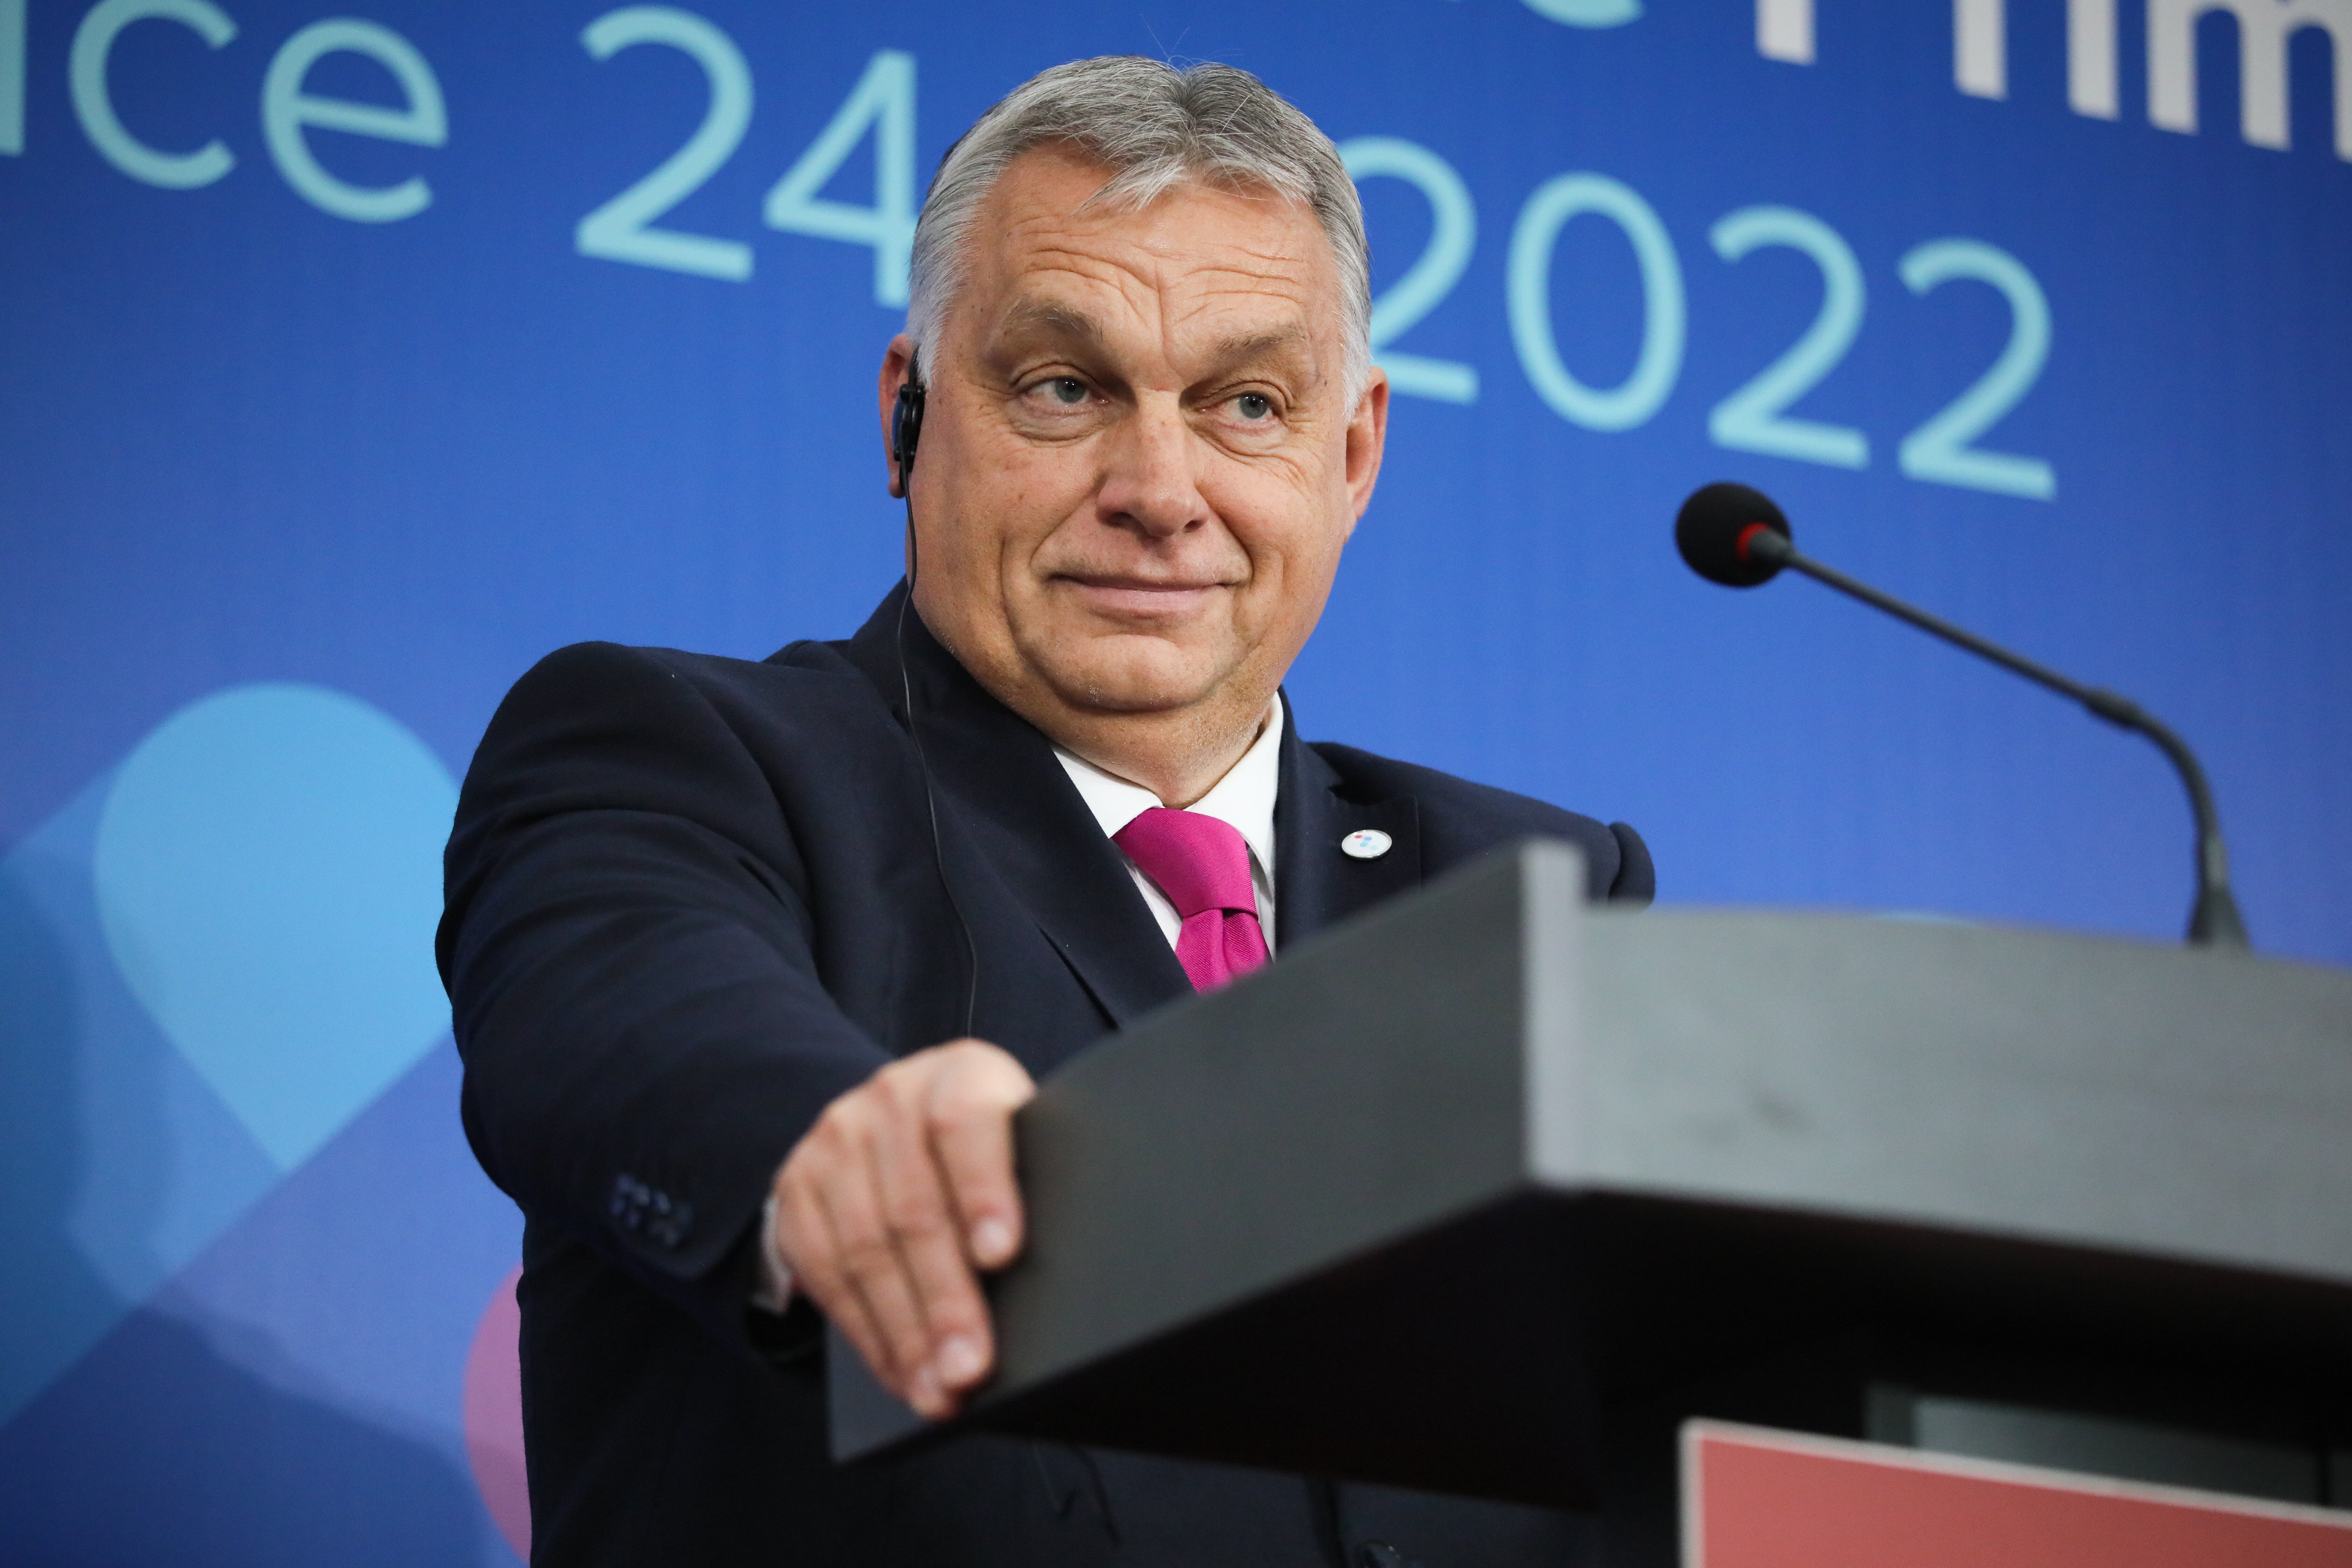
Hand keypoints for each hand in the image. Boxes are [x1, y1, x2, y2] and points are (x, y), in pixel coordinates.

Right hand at [770, 1039, 1034, 1417]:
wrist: (900, 1120)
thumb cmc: (987, 1148)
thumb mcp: (1019, 1138)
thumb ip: (1037, 1181)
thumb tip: (1075, 1275)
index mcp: (959, 1073)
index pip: (968, 1122)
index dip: (985, 1190)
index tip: (1002, 1255)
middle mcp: (890, 1098)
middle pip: (915, 1207)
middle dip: (945, 1300)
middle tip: (970, 1367)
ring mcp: (835, 1141)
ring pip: (867, 1250)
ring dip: (905, 1334)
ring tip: (938, 1391)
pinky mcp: (797, 1189)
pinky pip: (828, 1274)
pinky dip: (869, 1335)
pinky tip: (901, 1374)